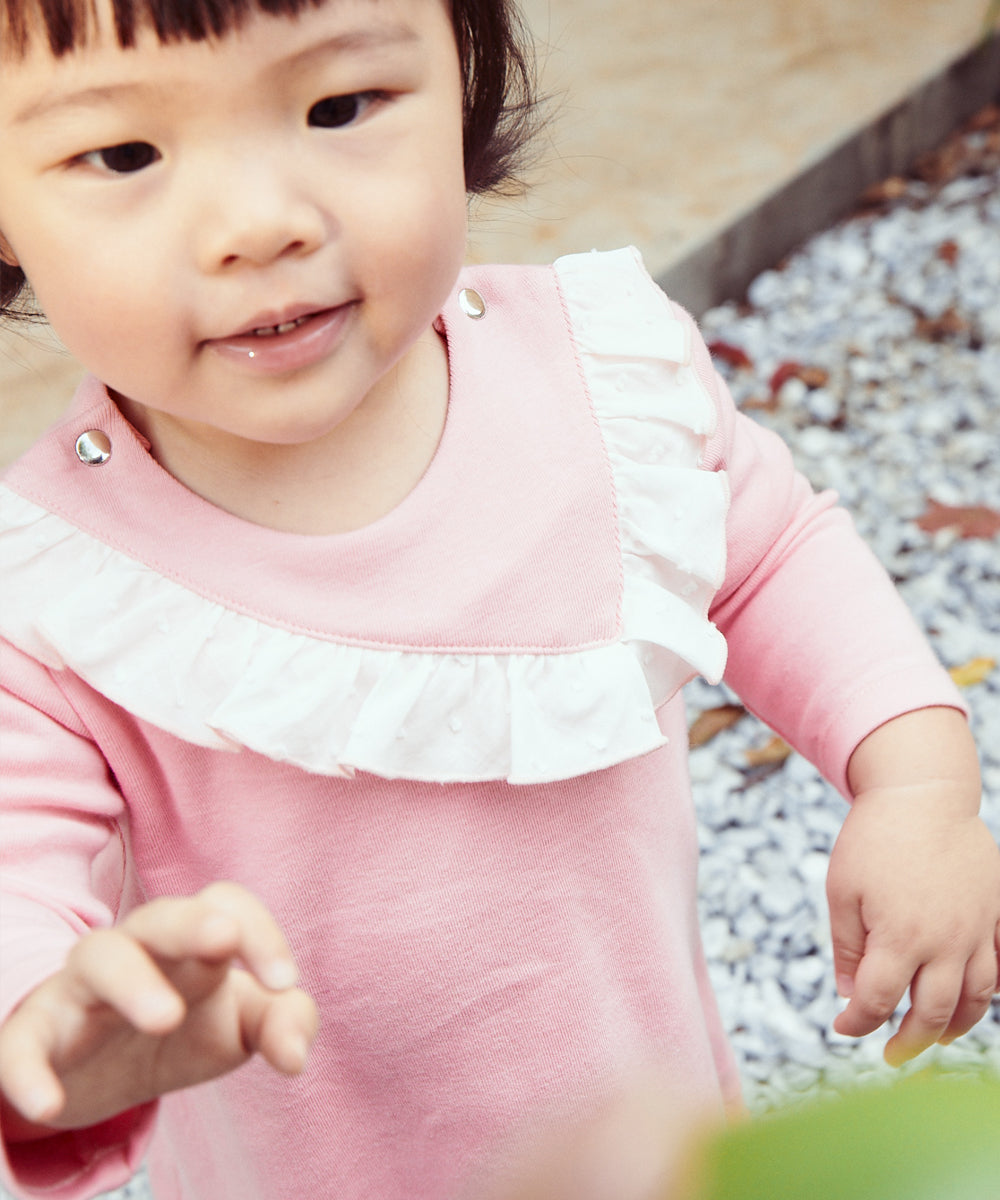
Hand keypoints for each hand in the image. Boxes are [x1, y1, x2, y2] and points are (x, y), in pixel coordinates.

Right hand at [0, 882, 318, 1136]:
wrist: (100, 1071)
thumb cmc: (186, 1028)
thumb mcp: (240, 1027)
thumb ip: (281, 1023)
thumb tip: (295, 1056)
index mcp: (193, 942)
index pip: (225, 906)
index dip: (260, 932)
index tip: (285, 981)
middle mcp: (138, 950)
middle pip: (161, 916)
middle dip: (191, 923)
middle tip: (222, 940)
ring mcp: (83, 989)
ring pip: (98, 957)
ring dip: (130, 982)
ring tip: (164, 1019)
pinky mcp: (35, 1035)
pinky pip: (21, 1043)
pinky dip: (27, 1070)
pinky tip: (49, 1103)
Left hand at [827, 786, 999, 1065]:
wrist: (922, 793)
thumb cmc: (873, 839)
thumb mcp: (842, 890)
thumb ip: (848, 948)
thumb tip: (852, 995)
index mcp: (900, 937)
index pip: (879, 1002)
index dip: (857, 1023)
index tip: (842, 1028)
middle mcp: (946, 942)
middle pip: (933, 1013)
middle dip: (908, 1041)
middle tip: (890, 1054)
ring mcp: (977, 930)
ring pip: (976, 999)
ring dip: (955, 1027)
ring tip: (934, 1038)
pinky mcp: (995, 914)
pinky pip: (999, 966)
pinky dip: (987, 991)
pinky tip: (970, 998)